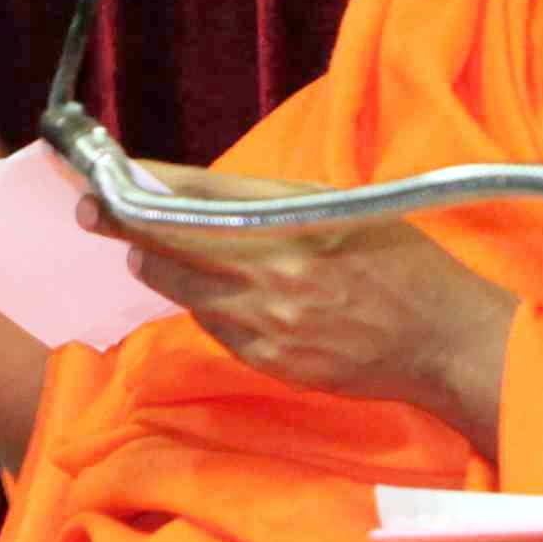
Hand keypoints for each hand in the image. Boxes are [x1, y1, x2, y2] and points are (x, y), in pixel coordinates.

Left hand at [94, 168, 520, 447]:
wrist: (447, 342)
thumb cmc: (405, 262)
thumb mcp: (346, 206)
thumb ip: (273, 202)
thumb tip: (198, 193)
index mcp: (297, 217)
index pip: (198, 195)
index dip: (144, 187)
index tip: (103, 181)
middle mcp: (275, 269)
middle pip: (173, 244)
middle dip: (128, 228)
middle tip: (94, 215)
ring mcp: (269, 321)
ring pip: (184, 290)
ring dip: (161, 269)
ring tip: (150, 255)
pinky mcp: (270, 360)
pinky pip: (215, 326)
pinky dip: (205, 306)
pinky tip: (215, 294)